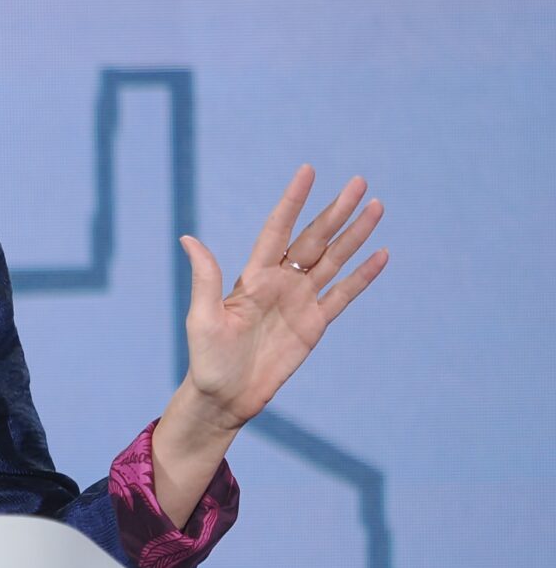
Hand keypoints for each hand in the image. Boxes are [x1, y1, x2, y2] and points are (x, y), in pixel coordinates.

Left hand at [177, 164, 389, 431]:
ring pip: (334, 260)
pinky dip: (362, 276)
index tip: (308, 171)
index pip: (278, 229)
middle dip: (336, 210)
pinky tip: (380, 254)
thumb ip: (206, 277)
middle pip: (314, 238)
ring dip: (355, 234)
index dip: (293, 201)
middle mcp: (279, 282)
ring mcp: (300, 301)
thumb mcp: (202, 317)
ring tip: (377, 206)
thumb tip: (187, 238)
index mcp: (253, 276)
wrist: (224, 397)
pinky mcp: (314, 324)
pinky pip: (343, 295)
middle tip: (360, 182)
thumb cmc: (206, 358)